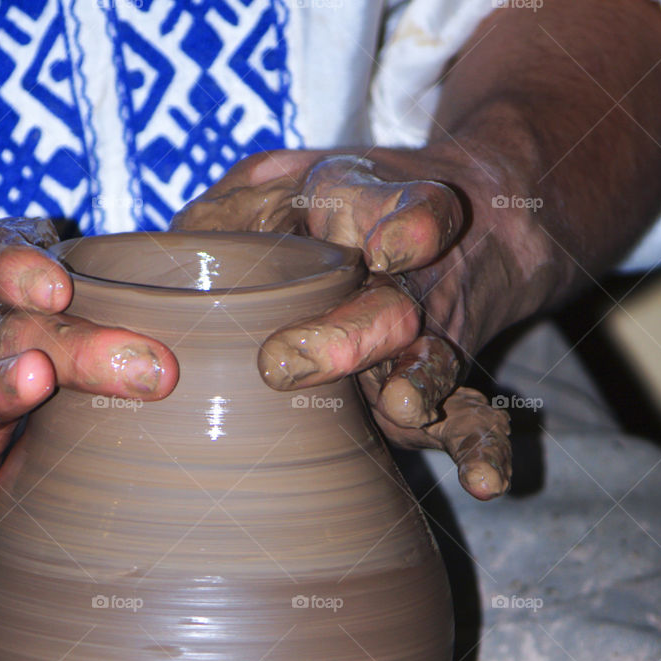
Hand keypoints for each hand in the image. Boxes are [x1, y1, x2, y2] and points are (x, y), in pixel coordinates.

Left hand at [174, 148, 518, 498]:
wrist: (458, 225)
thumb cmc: (334, 207)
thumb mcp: (280, 179)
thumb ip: (231, 208)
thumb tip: (177, 250)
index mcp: (375, 218)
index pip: (408, 208)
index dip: (408, 223)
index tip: (391, 246)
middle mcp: (406, 284)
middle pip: (390, 310)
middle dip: (346, 336)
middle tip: (283, 361)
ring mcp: (427, 343)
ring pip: (431, 366)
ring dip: (416, 388)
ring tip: (399, 406)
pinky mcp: (439, 395)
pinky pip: (471, 420)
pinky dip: (483, 451)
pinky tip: (484, 481)